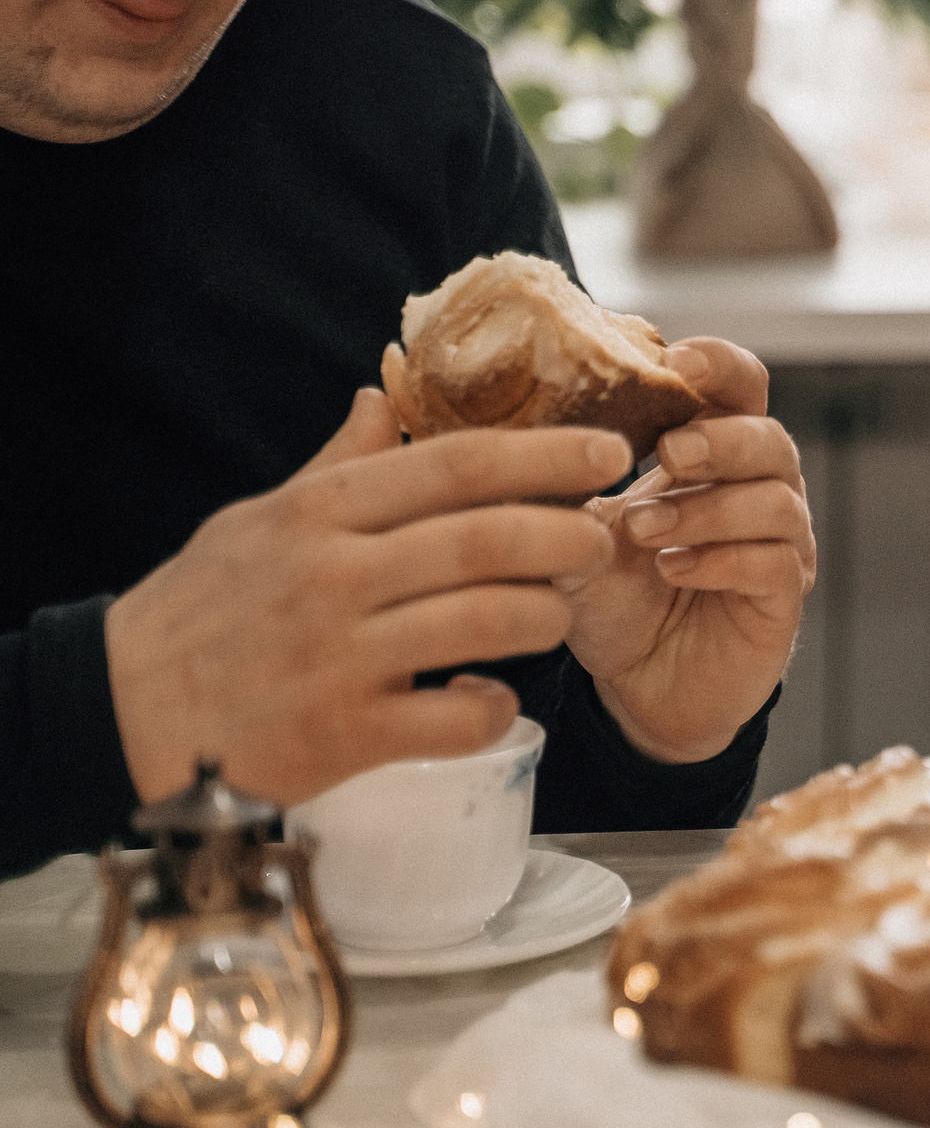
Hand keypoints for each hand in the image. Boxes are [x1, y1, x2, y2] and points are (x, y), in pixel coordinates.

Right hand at [105, 391, 627, 804]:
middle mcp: (334, 576)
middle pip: (487, 540)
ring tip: (557, 615)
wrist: (121, 710)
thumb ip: (336, 466)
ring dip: (545, 617)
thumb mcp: (258, 520)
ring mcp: (341, 656)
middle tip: (603, 541)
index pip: (454, 465)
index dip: (544, 455)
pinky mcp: (345, 733)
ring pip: (487, 622)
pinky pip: (457, 718)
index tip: (609, 452)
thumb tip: (382, 394)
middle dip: (568, 537)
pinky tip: (494, 696)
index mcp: (320, 514)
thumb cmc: (204, 610)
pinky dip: (495, 706)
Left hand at [564, 340, 816, 762]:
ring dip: (707, 509)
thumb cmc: (613, 596)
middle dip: (719, 440)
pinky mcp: (784, 599)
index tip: (678, 359)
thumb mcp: (574, 529)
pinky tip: (674, 570)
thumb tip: (508, 428)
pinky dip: (722, 560)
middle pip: (770, 438)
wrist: (635, 685)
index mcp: (714, 455)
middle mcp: (760, 490)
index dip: (720, 365)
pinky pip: (775, 563)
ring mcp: (781, 545)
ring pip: (777, 501)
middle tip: (669, 454)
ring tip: (646, 532)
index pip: (740, 387)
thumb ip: (561, 481)